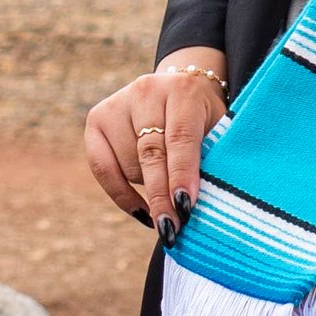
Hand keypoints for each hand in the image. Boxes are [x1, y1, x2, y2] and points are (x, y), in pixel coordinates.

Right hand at [85, 49, 226, 240]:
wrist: (180, 86)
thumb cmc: (205, 120)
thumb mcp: (218, 131)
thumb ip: (211, 161)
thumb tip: (194, 207)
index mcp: (183, 91)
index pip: (180, 137)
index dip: (182, 174)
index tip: (185, 208)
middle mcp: (146, 91)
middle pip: (151, 154)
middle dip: (161, 196)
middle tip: (171, 230)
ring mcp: (118, 104)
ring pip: (129, 165)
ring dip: (149, 188)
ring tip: (169, 192)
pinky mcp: (97, 118)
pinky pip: (102, 168)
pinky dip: (121, 194)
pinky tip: (142, 211)